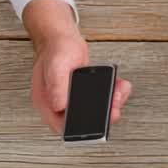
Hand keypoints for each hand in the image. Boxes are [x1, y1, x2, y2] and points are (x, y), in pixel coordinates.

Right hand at [23, 0, 131, 132]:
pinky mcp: (85, 91)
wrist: (62, 37)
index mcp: (47, 102)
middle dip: (103, 115)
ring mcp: (73, 97)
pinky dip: (114, 93)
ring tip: (119, 93)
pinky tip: (119, 86)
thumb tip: (59, 106)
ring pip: (96, 110)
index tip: (99, 126)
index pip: (62, 126)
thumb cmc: (56, 49)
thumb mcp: (56, 66)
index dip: (80, 130)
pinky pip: (102, 98)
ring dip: (112, 103)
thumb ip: (57, 86)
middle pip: (83, 120)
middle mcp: (60, 102)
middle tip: (115, 107)